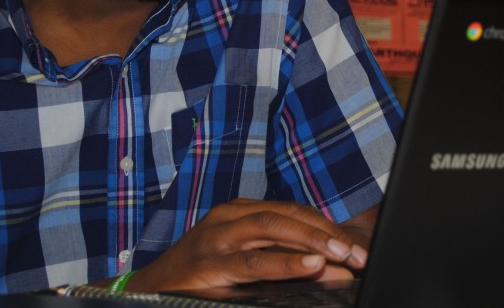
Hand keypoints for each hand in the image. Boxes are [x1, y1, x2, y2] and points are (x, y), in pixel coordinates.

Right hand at [126, 199, 369, 291]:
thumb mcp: (243, 263)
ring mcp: (216, 239)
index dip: (326, 226)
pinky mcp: (207, 266)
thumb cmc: (199, 277)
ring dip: (311, 240)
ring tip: (341, 254)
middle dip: (326, 232)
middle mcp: (228, 219)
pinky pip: (252, 262)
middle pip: (285, 215)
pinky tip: (309, 264)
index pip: (291, 211)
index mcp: (239, 213)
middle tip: (358, 253)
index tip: (357, 245)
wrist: (145, 292)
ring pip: (271, 228)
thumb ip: (282, 260)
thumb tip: (332, 268)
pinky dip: (284, 262)